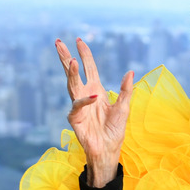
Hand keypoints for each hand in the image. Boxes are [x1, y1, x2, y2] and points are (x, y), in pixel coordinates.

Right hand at [56, 38, 133, 186]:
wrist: (109, 149)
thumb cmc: (115, 130)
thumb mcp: (124, 108)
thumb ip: (126, 90)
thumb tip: (130, 72)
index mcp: (96, 90)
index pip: (89, 68)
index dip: (84, 54)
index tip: (79, 40)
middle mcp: (85, 95)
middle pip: (73, 72)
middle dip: (65, 57)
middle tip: (58, 42)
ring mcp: (78, 106)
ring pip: (72, 85)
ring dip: (71, 73)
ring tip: (70, 60)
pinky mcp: (75, 118)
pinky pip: (78, 106)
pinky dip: (85, 101)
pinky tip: (93, 96)